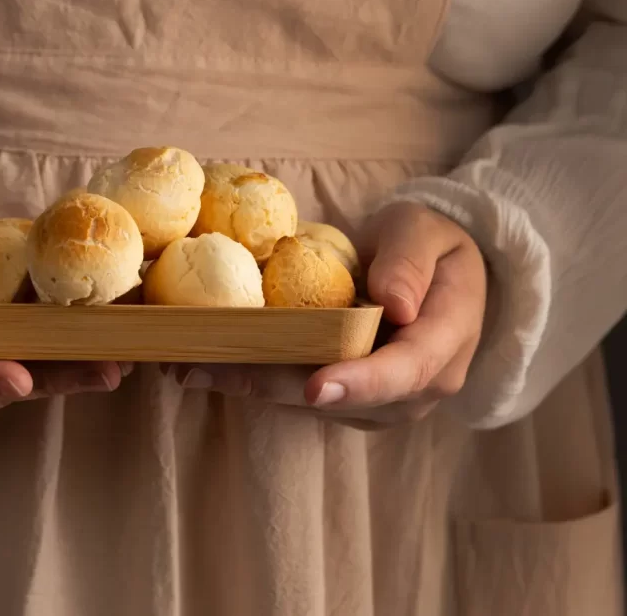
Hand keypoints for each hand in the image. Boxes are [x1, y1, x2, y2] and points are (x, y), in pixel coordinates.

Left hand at [171, 203, 486, 428]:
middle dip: (272, 386)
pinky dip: (254, 377)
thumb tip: (393, 304)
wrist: (432, 272)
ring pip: (309, 402)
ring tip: (190, 366)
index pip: (404, 372)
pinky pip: (297, 394)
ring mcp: (377, 401)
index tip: (314, 388)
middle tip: (206, 370)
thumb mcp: (426, 231)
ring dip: (250, 385)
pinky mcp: (345, 401)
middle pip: (341, 398)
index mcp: (442, 345)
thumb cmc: (430, 245)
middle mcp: (412, 389)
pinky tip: (206, 363)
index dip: (358, 383)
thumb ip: (410, 262)